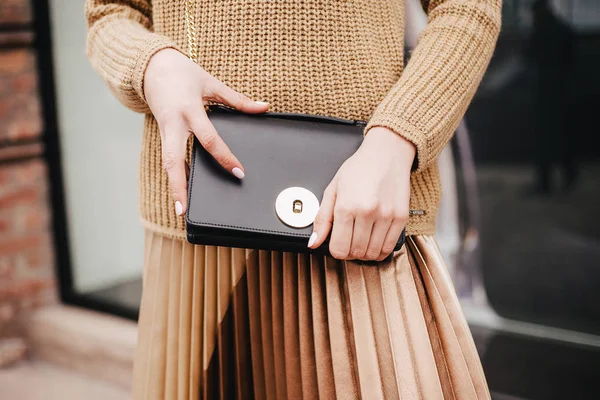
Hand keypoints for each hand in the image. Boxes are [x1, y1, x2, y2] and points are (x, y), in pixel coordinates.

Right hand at [144, 48, 268, 215]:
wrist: (151, 66)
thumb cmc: (183, 73)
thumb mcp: (211, 83)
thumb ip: (237, 99)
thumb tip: (263, 107)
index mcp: (189, 110)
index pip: (209, 139)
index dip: (224, 157)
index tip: (239, 172)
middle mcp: (174, 124)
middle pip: (174, 160)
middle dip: (179, 185)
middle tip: (184, 210)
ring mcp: (164, 131)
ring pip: (167, 164)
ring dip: (173, 186)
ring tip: (181, 210)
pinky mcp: (162, 135)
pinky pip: (168, 158)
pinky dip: (175, 175)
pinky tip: (183, 191)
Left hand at [308, 127, 415, 260]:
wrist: (386, 153)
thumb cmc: (359, 169)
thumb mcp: (333, 189)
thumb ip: (322, 219)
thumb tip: (313, 243)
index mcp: (346, 206)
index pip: (339, 248)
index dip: (336, 251)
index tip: (337, 244)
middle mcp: (367, 212)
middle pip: (356, 252)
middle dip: (350, 252)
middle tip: (350, 241)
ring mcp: (386, 216)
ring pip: (373, 253)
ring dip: (365, 253)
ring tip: (362, 241)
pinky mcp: (401, 217)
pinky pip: (389, 247)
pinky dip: (380, 250)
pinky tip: (375, 241)